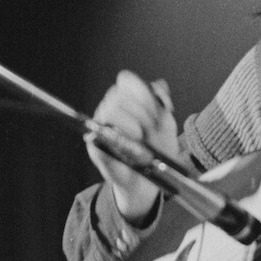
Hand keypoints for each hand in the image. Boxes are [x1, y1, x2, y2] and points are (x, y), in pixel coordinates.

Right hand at [85, 70, 179, 221]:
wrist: (149, 180)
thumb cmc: (157, 151)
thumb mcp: (167, 126)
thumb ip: (162, 104)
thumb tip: (159, 85)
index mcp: (128, 101)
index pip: (126, 81)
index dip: (140, 90)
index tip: (155, 108)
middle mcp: (111, 109)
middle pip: (118, 94)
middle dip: (140, 110)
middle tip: (150, 127)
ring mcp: (101, 125)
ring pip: (110, 109)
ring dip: (130, 122)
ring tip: (141, 137)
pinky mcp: (94, 143)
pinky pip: (101, 132)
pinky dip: (119, 138)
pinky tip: (132, 146)